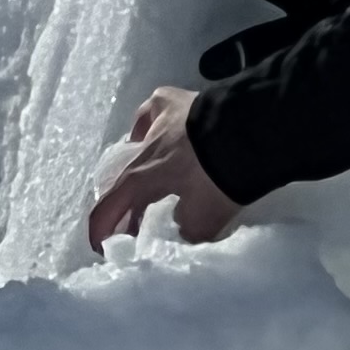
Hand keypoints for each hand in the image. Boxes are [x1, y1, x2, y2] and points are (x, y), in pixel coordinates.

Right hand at [85, 87, 245, 251]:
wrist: (249, 131)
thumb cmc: (220, 178)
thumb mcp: (205, 219)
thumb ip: (187, 232)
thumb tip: (181, 231)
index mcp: (142, 178)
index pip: (109, 207)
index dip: (101, 230)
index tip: (103, 248)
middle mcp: (142, 149)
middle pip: (124, 181)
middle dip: (124, 207)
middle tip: (131, 228)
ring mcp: (156, 120)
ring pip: (136, 149)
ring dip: (139, 171)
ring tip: (148, 185)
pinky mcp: (173, 101)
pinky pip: (152, 115)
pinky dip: (150, 127)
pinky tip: (155, 132)